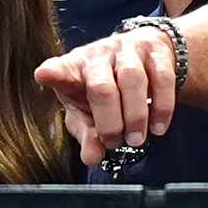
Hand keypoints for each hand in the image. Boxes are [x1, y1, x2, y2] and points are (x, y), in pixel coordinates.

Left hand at [34, 27, 177, 166]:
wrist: (145, 56)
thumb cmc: (109, 87)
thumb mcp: (90, 112)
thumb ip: (89, 135)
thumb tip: (92, 157)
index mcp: (74, 69)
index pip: (60, 69)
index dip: (53, 72)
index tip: (45, 75)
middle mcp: (98, 56)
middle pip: (101, 86)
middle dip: (109, 121)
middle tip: (115, 143)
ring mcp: (127, 50)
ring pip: (132, 79)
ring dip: (135, 116)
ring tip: (136, 140)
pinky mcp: (154, 50)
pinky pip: (162, 78)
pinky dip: (162, 107)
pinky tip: (158, 127)